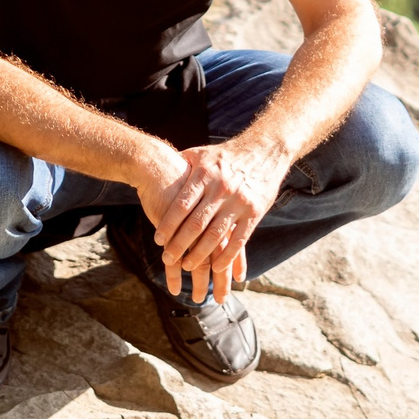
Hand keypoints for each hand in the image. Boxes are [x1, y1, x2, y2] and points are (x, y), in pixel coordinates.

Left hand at [149, 137, 290, 304]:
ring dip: (200, 254)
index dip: (168, 224)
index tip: (158, 240)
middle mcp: (220, 189)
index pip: (182, 205)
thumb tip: (155, 165)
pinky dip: (227, 257)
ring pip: (216, 235)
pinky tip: (216, 268)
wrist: (264, 150)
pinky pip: (239, 240)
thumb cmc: (225, 156)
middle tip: (167, 258)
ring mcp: (239, 202)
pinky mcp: (254, 212)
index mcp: (204, 175)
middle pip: (196, 224)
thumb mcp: (201, 154)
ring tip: (186, 266)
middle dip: (179, 244)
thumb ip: (181, 164)